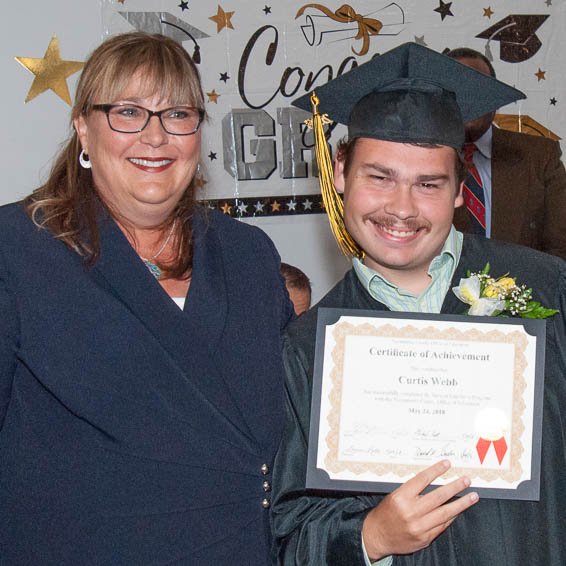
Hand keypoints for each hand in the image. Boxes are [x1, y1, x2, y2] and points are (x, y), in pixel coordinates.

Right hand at [362, 460, 477, 559]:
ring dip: (461, 504)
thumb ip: (413, 491)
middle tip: (466, 480)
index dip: (436, 470)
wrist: (377, 536)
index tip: (447, 464)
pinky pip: (442, 526)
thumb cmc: (386, 513)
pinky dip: (451, 517)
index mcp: (401, 498)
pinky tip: (458, 510)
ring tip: (472, 496)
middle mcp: (410, 512)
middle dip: (455, 487)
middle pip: (438, 497)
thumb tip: (434, 481)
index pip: (422, 480)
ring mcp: (419, 527)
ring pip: (445, 513)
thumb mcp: (394, 496)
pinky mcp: (424, 539)